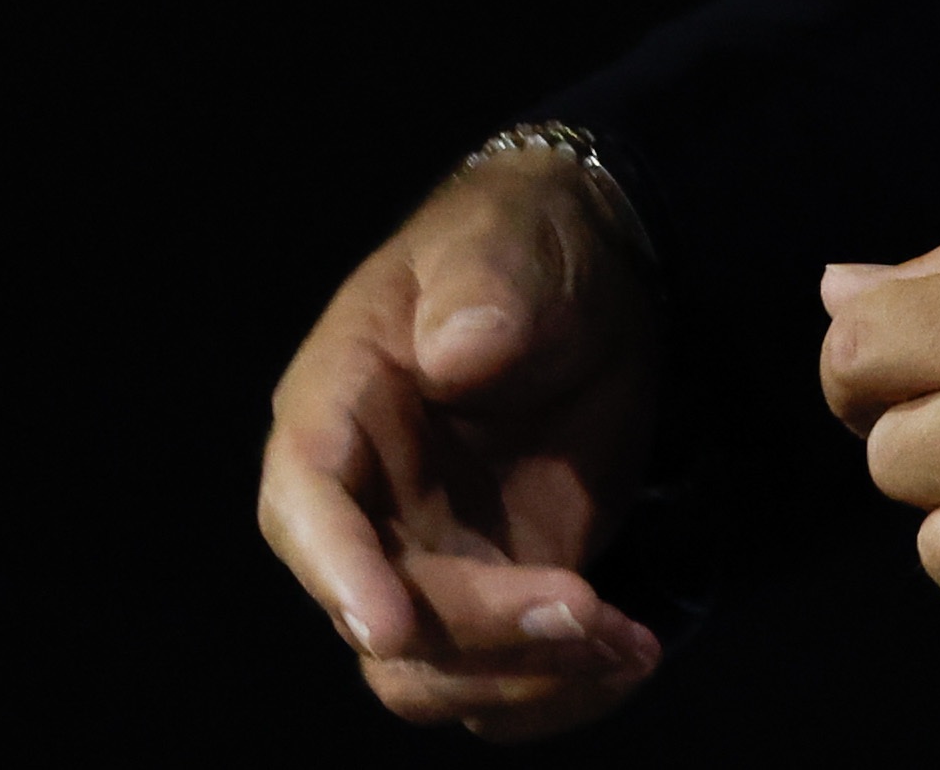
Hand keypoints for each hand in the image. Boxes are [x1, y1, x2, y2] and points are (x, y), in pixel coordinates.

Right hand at [256, 152, 665, 741]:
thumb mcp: (505, 247)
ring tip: (631, 645)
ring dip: (530, 679)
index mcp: (335, 412)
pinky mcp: (495, 594)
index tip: (390, 626)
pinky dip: (562, 692)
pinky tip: (632, 657)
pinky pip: (501, 681)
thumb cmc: (518, 248)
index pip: (306, 508)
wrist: (583, 285)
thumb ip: (481, 292)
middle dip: (481, 635)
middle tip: (589, 612)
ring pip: (437, 677)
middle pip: (386, 621)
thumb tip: (460, 353)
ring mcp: (427, 563)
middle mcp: (364, 510)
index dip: (338, 573)